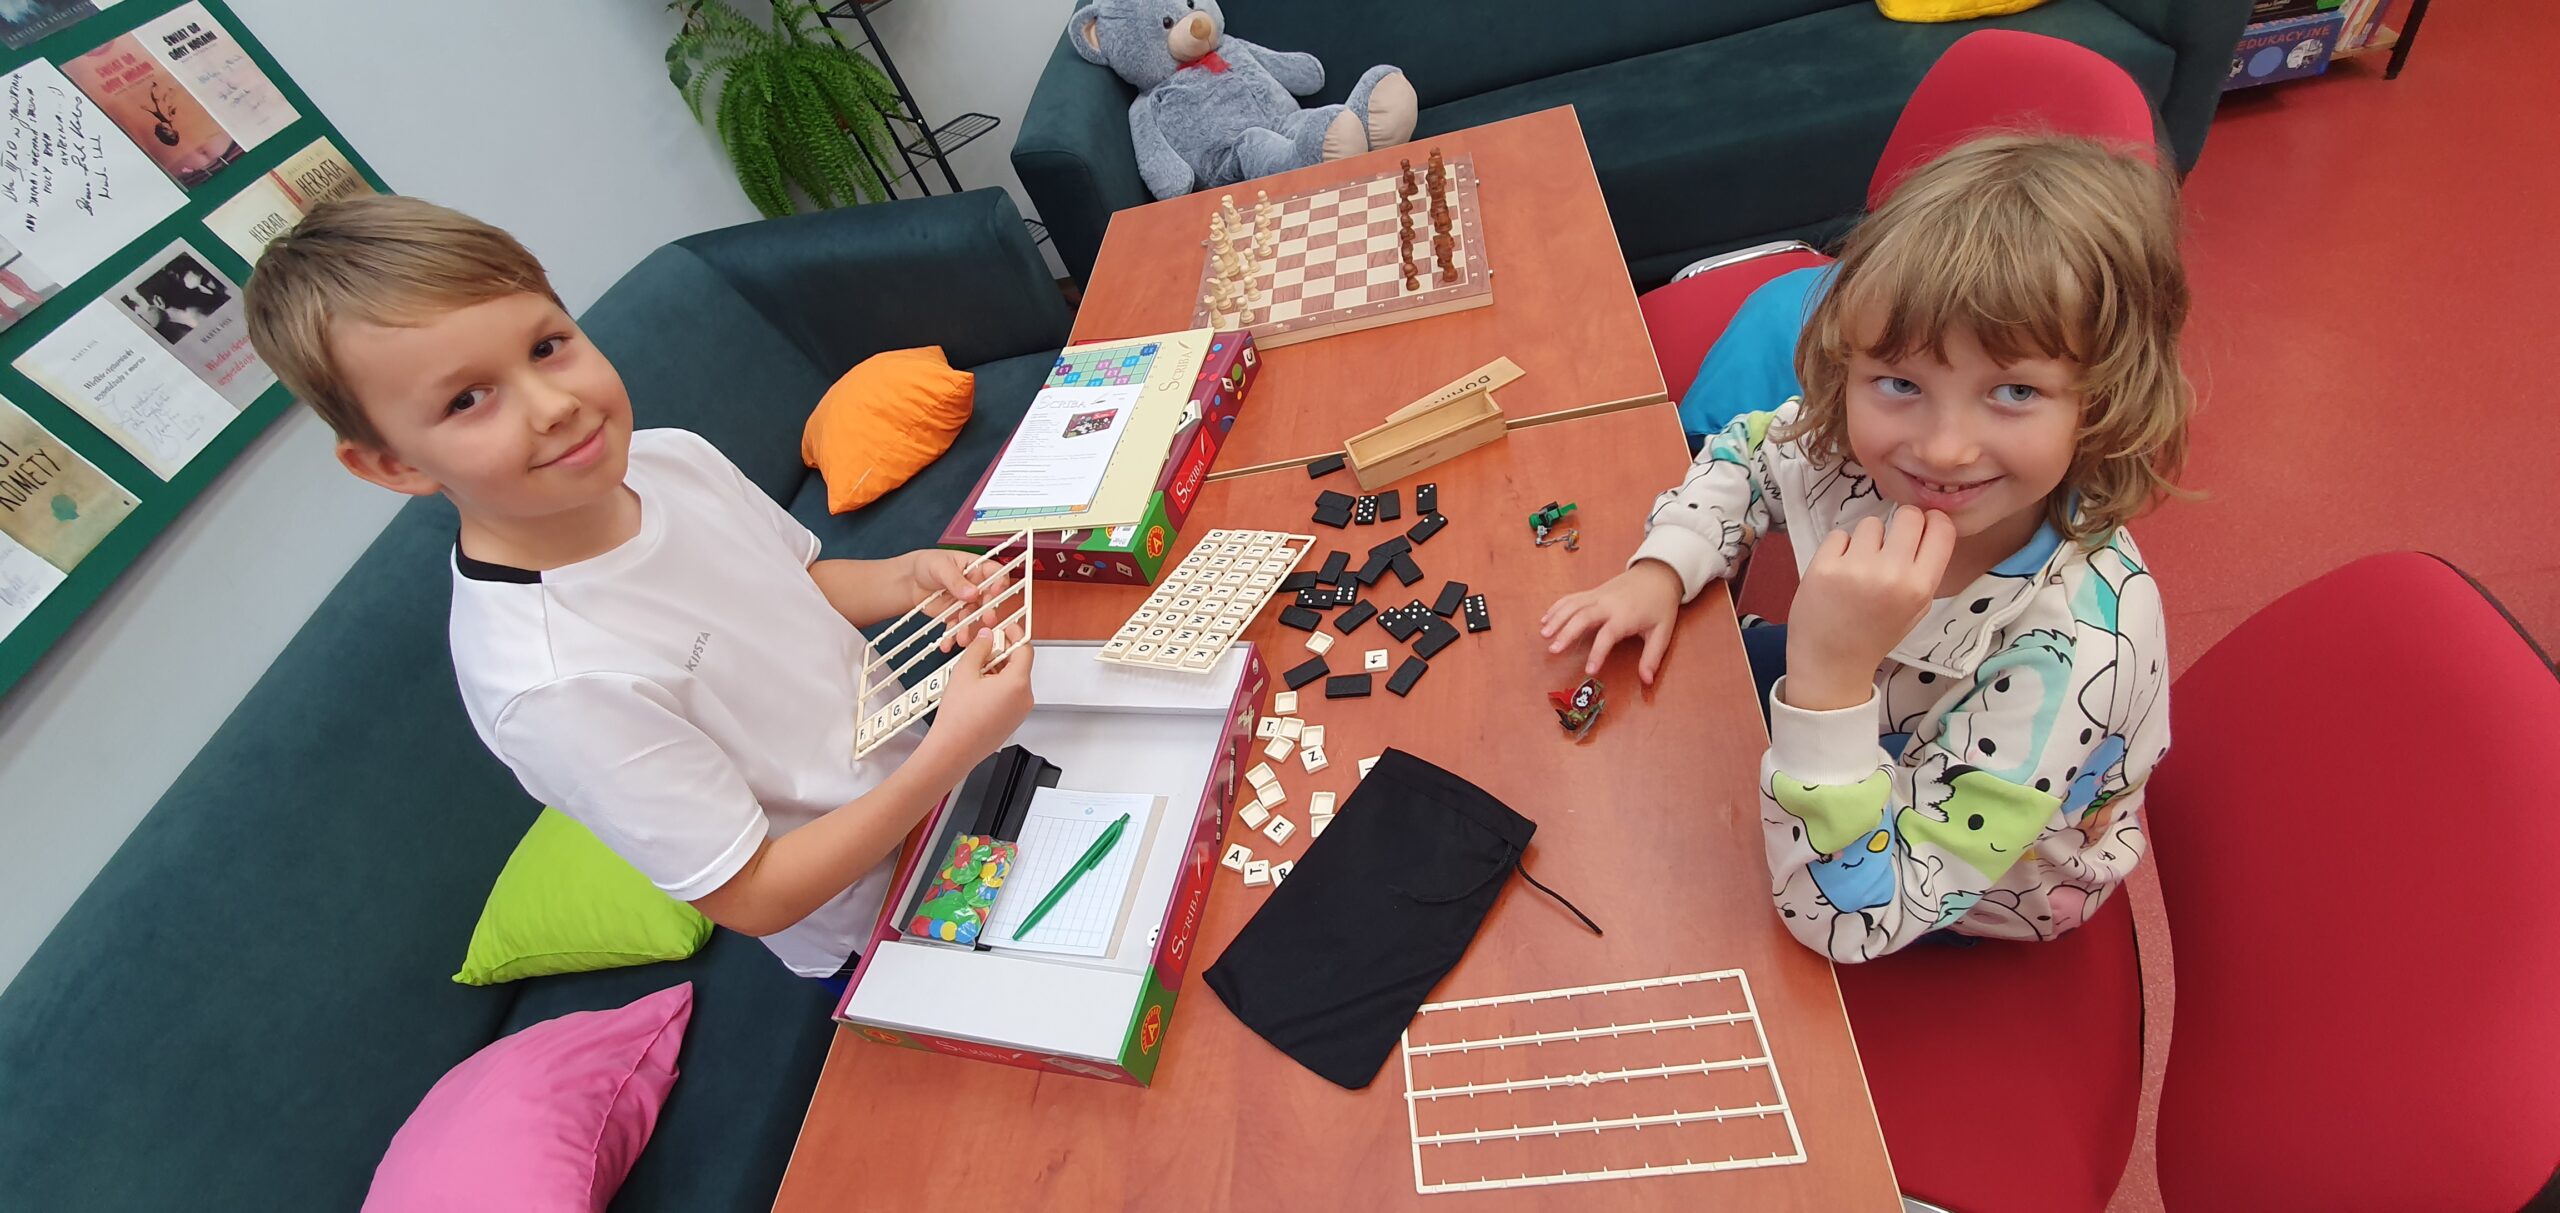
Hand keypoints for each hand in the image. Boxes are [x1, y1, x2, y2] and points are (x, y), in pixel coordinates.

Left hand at [908, 549, 1015, 650]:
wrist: (909, 581)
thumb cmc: (927, 564)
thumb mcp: (940, 567)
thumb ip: (956, 580)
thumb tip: (972, 592)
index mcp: (977, 568)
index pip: (996, 574)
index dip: (1000, 583)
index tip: (996, 592)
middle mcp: (976, 587)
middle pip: (989, 600)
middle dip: (988, 611)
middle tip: (987, 619)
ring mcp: (967, 603)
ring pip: (974, 618)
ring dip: (969, 629)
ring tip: (962, 637)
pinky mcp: (956, 616)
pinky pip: (958, 627)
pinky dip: (953, 636)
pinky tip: (947, 643)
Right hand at [926, 625, 1034, 762]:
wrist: (952, 751)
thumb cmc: (958, 719)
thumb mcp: (964, 672)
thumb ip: (978, 648)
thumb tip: (986, 637)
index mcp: (1017, 684)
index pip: (1025, 649)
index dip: (1015, 635)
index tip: (1005, 629)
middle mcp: (1024, 698)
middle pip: (1019, 665)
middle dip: (1001, 654)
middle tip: (983, 649)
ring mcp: (1020, 712)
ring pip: (1014, 681)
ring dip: (998, 671)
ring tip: (974, 673)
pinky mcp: (1012, 721)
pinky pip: (1010, 696)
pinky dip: (998, 687)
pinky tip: (977, 690)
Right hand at [1539, 560, 1684, 684]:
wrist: (1658, 574)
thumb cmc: (1660, 605)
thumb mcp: (1662, 632)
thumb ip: (1652, 657)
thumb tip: (1647, 680)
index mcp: (1626, 616)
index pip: (1608, 635)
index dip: (1598, 653)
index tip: (1589, 670)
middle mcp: (1608, 604)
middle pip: (1583, 616)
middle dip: (1566, 632)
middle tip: (1553, 649)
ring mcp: (1598, 596)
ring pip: (1573, 605)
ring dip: (1556, 618)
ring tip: (1543, 634)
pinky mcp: (1593, 592)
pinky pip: (1572, 598)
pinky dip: (1557, 607)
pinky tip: (1545, 619)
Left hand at [1782, 506, 1955, 710]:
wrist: (1832, 661)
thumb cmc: (1876, 634)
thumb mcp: (1917, 609)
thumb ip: (1925, 571)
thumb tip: (1930, 526)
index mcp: (1919, 588)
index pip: (1941, 529)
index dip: (1933, 522)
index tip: (1924, 527)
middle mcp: (1891, 574)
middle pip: (1908, 515)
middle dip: (1902, 524)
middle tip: (1891, 544)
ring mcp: (1856, 568)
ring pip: (1872, 523)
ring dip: (1867, 540)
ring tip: (1860, 567)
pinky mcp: (1824, 565)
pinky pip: (1840, 535)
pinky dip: (1839, 549)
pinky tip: (1839, 572)